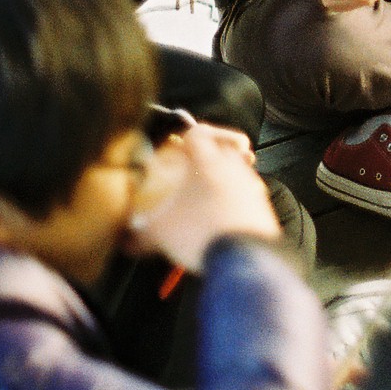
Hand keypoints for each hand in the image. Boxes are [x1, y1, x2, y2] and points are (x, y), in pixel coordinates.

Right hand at [126, 124, 278, 272]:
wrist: (242, 258)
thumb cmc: (201, 235)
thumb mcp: (160, 232)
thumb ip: (140, 230)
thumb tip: (128, 236)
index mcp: (207, 163)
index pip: (198, 132)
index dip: (186, 136)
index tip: (179, 148)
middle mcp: (234, 167)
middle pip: (223, 146)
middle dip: (207, 155)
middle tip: (192, 170)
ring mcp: (251, 184)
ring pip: (237, 168)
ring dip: (222, 176)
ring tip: (204, 197)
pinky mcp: (263, 203)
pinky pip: (248, 191)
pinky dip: (235, 197)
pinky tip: (220, 215)